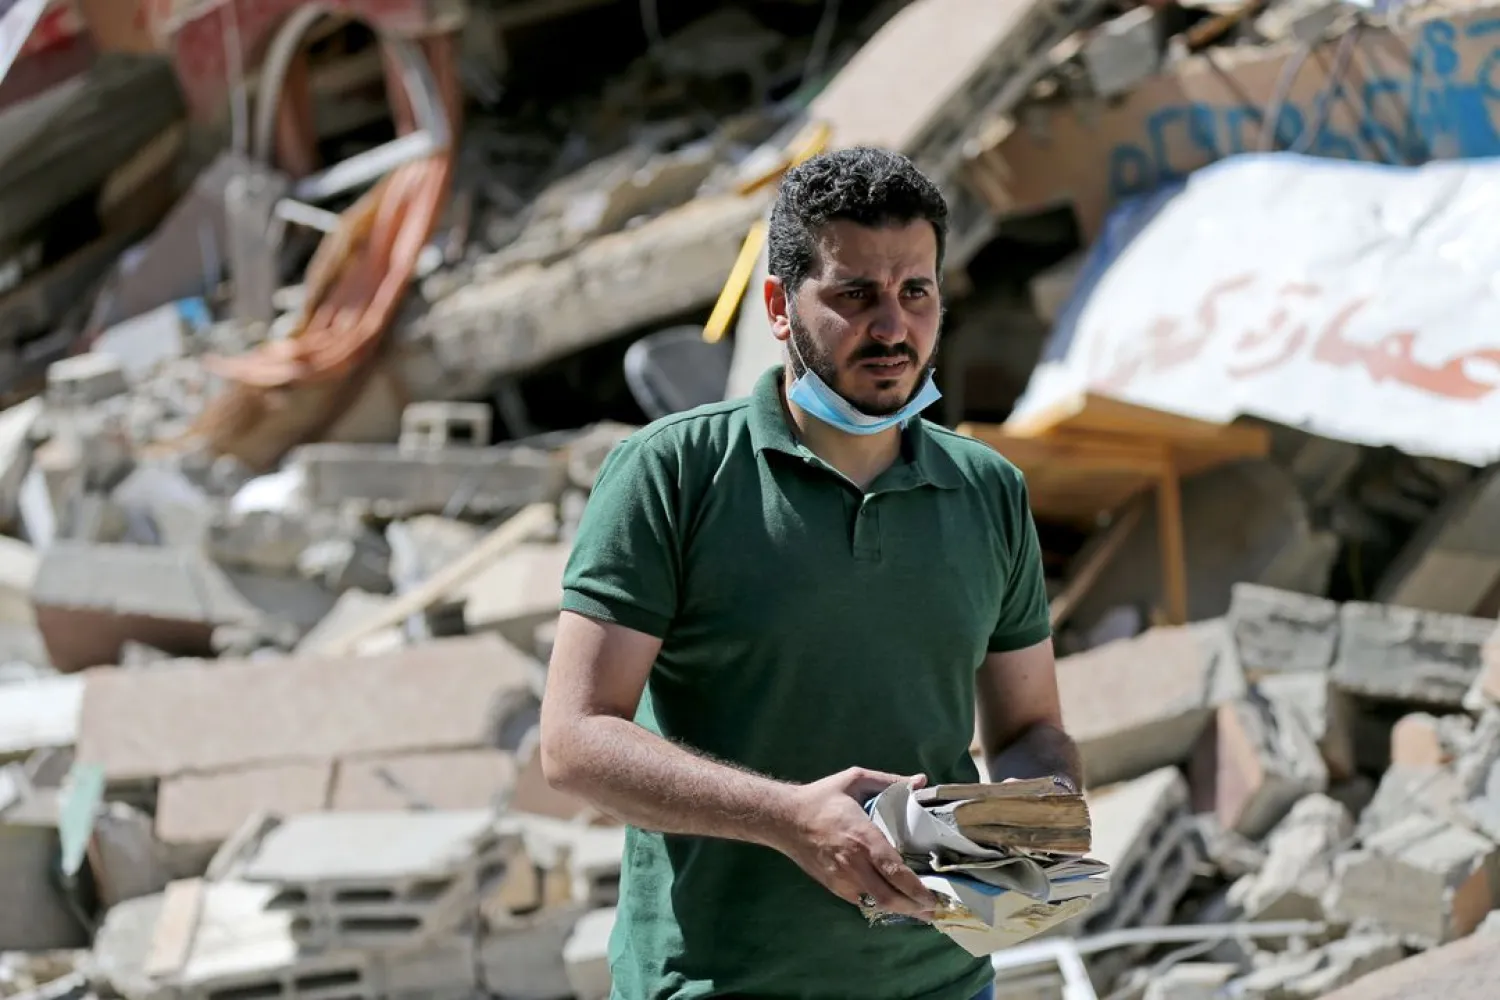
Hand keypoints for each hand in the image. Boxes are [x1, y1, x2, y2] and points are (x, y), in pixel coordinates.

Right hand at [772, 766, 939, 918]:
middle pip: (888, 896)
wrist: (785, 819)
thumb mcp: (855, 779)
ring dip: (899, 909)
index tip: (933, 896)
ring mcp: (842, 878)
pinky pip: (862, 900)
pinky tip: (892, 900)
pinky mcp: (833, 886)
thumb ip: (889, 781)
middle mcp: (853, 863)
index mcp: (863, 837)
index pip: (894, 871)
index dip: (916, 888)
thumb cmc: (822, 798)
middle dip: (913, 907)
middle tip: (932, 908)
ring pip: (876, 903)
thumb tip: (921, 781)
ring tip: (918, 909)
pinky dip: (879, 903)